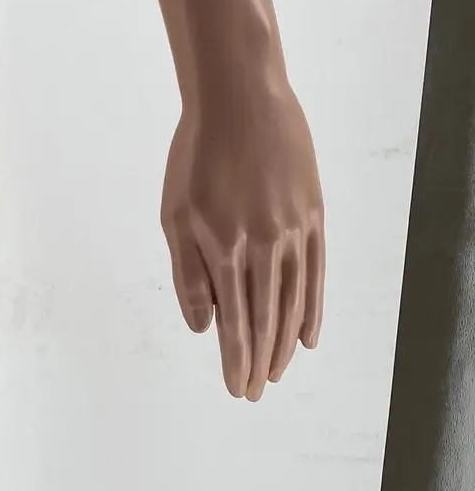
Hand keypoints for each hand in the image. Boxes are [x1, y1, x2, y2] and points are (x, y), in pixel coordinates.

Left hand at [162, 78, 324, 399]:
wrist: (241, 98)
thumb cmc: (196, 156)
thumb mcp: (175, 216)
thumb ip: (189, 275)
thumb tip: (204, 328)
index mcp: (225, 249)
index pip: (234, 323)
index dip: (236, 361)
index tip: (237, 389)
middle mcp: (265, 246)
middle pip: (266, 320)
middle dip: (260, 362)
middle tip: (256, 392)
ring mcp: (294, 231)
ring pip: (293, 302)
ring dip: (285, 343)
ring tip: (278, 371)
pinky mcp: (313, 214)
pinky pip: (316, 273)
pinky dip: (312, 308)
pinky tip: (308, 335)